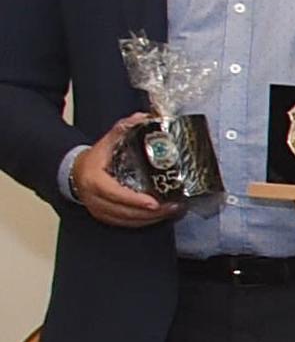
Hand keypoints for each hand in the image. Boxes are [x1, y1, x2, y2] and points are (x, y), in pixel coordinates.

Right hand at [71, 115, 182, 229]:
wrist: (75, 172)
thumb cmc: (94, 159)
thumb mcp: (106, 142)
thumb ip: (123, 129)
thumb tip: (142, 118)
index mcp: (94, 180)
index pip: (114, 194)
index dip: (134, 200)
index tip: (153, 203)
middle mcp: (94, 198)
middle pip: (125, 211)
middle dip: (151, 212)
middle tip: (173, 206)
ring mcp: (99, 210)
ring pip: (127, 221)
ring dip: (151, 219)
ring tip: (172, 211)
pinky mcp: (105, 217)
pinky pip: (126, 224)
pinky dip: (144, 222)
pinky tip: (160, 216)